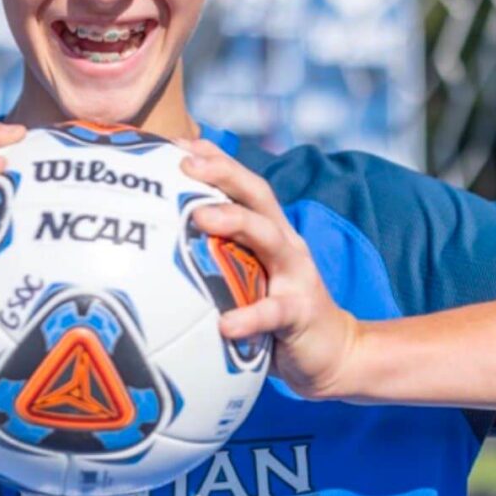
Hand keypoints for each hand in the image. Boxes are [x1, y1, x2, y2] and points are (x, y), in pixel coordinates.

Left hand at [178, 137, 358, 399]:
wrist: (333, 352)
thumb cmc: (275, 307)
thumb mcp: (248, 273)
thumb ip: (219, 253)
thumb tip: (162, 240)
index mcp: (269, 229)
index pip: (242, 184)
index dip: (214, 159)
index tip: (176, 143)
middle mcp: (285, 242)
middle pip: (257, 196)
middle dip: (223, 174)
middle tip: (185, 165)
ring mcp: (296, 275)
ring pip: (268, 237)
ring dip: (234, 222)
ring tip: (199, 217)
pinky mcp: (301, 312)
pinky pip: (274, 311)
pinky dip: (249, 317)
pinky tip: (225, 325)